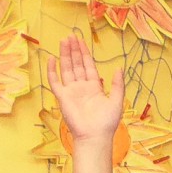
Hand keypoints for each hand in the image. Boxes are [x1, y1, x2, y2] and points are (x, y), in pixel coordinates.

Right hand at [47, 32, 125, 146]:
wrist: (94, 136)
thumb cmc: (106, 122)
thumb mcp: (117, 101)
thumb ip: (118, 84)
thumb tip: (119, 68)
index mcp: (94, 88)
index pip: (88, 66)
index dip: (84, 53)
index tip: (81, 40)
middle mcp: (81, 88)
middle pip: (76, 64)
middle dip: (74, 50)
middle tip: (71, 36)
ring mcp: (71, 92)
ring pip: (66, 69)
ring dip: (65, 55)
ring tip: (64, 41)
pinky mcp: (62, 97)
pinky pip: (55, 81)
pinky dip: (52, 71)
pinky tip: (52, 59)